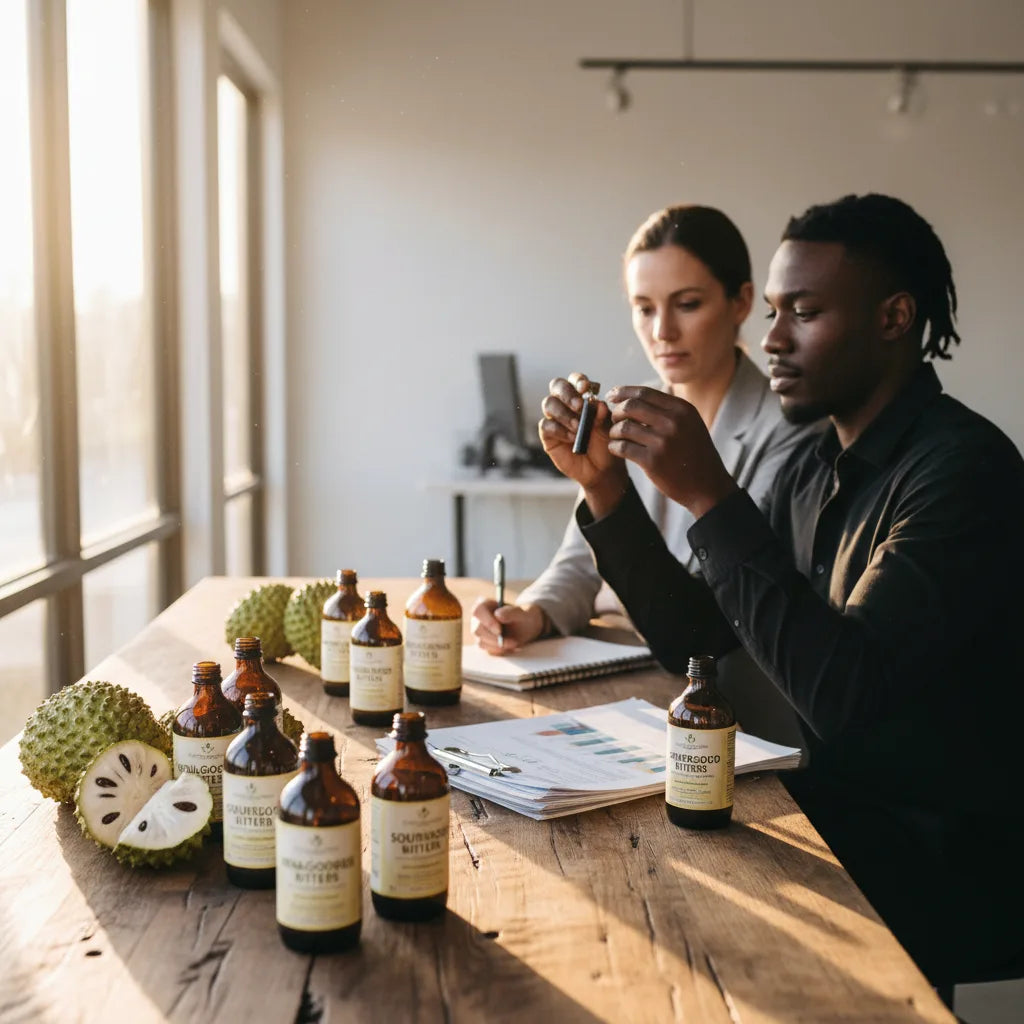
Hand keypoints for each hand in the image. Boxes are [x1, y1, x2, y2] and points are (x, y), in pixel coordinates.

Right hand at [471, 598, 546, 654]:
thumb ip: (511, 612)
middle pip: (478, 630)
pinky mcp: (482, 643)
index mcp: (484, 604)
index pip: (478, 611)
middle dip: (495, 638)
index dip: (487, 622)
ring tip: (515, 643)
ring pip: (481, 642)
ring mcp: (478, 632)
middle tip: (513, 642)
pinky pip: (487, 650)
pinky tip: (510, 646)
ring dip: (499, 646)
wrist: (525, 629)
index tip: (499, 630)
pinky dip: (500, 650)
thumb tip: (497, 615)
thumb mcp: (520, 614)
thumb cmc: (521, 618)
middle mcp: (477, 618)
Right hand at [538, 373, 628, 514]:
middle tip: (579, 407)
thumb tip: (598, 403)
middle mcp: (566, 404)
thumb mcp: (608, 428)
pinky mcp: (548, 435)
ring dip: (564, 414)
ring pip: (549, 403)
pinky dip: (559, 429)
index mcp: (582, 397)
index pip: (575, 380)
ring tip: (578, 427)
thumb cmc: (606, 444)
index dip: (578, 380)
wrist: (602, 469)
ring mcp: (555, 418)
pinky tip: (572, 438)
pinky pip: (546, 425)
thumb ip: (603, 415)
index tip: (586, 388)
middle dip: (567, 394)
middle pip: (556, 386)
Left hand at [605, 385, 737, 516]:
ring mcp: (662, 442)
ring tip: (615, 436)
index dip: (623, 392)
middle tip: (614, 419)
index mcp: (682, 410)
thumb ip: (668, 410)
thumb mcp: (690, 424)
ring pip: (623, 427)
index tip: (612, 396)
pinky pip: (622, 447)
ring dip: (613, 431)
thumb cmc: (694, 453)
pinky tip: (616, 448)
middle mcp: (673, 422)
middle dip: (617, 411)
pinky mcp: (652, 462)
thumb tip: (635, 397)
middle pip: (631, 407)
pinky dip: (614, 446)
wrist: (707, 485)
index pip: (644, 393)